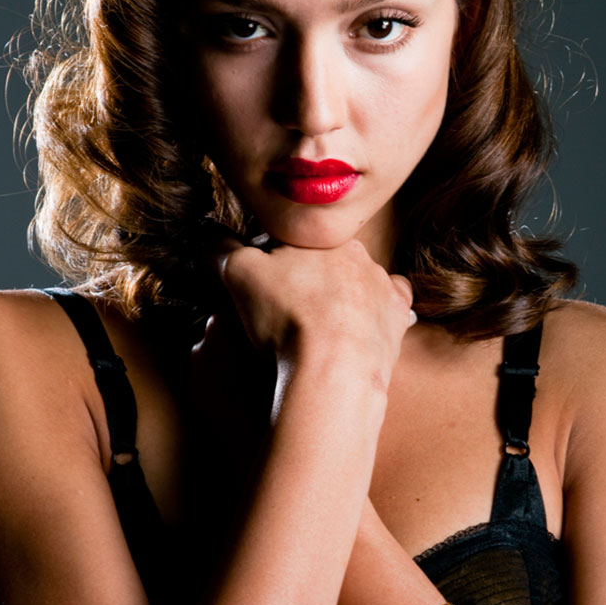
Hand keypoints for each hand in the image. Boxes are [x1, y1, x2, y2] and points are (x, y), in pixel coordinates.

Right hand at [213, 234, 414, 391]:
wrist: (335, 368)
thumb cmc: (286, 318)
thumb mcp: (237, 274)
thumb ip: (219, 248)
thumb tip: (208, 236)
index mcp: (319, 236)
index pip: (284, 240)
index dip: (263, 262)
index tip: (256, 288)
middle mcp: (357, 252)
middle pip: (322, 260)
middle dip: (304, 276)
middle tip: (285, 308)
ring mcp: (382, 285)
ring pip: (357, 278)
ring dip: (340, 293)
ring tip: (318, 324)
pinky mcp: (397, 316)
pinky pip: (390, 304)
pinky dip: (376, 311)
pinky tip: (359, 326)